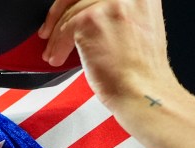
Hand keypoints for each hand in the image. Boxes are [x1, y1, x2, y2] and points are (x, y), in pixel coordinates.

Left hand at [37, 0, 177, 108]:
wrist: (144, 92)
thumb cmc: (142, 72)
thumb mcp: (141, 27)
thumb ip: (118, 13)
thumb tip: (89, 13)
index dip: (78, 3)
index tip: (68, 12)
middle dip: (59, 12)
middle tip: (50, 30)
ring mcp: (109, 4)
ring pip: (70, 13)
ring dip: (56, 36)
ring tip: (54, 52)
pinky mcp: (91, 20)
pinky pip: (65, 30)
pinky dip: (57, 47)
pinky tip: (58, 58)